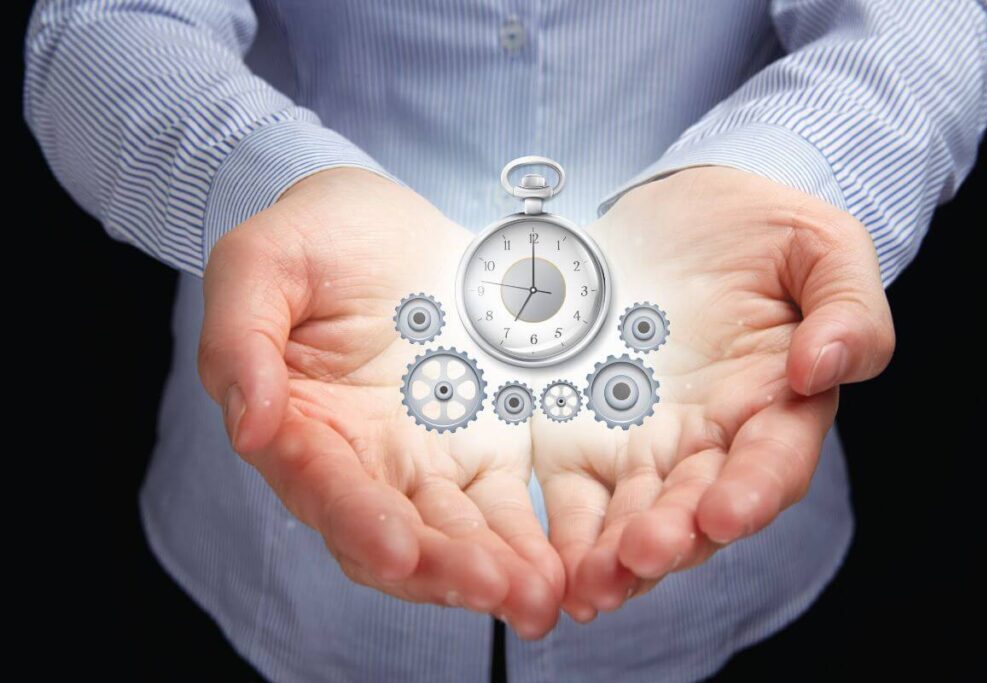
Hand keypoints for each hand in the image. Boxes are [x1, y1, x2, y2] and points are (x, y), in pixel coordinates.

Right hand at [198, 168, 562, 637]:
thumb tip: (248, 424)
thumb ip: (240, 337)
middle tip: (494, 588)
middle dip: (440, 569)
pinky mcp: (480, 449)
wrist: (387, 222)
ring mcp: (422, 460)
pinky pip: (504, 506)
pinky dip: (528, 542)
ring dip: (492, 573)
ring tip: (538, 596)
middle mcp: (357, 459)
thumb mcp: (261, 262)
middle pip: (392, 534)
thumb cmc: (315, 237)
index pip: (321, 487)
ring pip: (453, 534)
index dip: (356, 521)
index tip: (396, 550)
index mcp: (297, 423)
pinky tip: (558, 569)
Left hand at [532, 166, 894, 619]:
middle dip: (672, 537)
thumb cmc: (757, 230)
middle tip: (642, 555)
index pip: (773, 459)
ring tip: (590, 584)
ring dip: (614, 556)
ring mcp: (646, 444)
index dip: (753, 489)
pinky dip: (565, 534)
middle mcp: (712, 438)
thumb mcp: (819, 246)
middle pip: (697, 504)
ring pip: (635, 514)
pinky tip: (550, 566)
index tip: (724, 512)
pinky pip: (576, 494)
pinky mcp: (585, 436)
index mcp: (776, 401)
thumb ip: (846, 306)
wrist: (676, 212)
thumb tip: (824, 367)